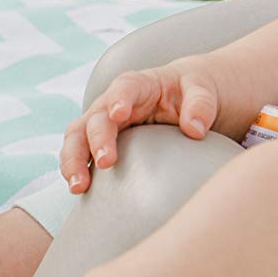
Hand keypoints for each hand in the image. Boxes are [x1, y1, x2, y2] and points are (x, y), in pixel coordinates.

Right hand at [58, 58, 226, 193]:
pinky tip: (80, 192)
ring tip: (78, 187)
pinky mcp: (99, 144)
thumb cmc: (191, 93)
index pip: (124, 88)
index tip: (119, 113)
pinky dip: (77, 172)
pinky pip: (81, 156)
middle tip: (106, 162)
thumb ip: (201, 104)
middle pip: (94, 118)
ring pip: (77, 138)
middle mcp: (111, 103)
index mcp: (138, 84)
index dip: (119, 99)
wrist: (182, 100)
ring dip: (74, 162)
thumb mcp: (203, 90)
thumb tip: (194, 130)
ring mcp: (102, 125)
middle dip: (96, 139)